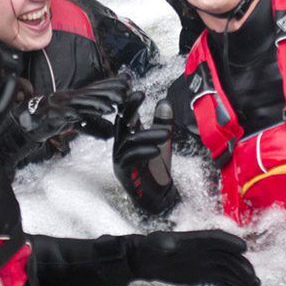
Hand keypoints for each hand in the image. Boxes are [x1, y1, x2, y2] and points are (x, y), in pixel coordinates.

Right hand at [0, 77, 127, 167]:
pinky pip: (58, 116)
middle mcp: (68, 98)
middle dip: (108, 92)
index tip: (127, 82)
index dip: (111, 85)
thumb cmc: (50, 120)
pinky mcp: (48, 116)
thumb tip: (111, 132)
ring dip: (92, 104)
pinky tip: (77, 117)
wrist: (25, 122)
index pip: (95, 90)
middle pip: (90, 94)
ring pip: (77, 104)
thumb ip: (92, 126)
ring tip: (108, 106)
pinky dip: (68, 116)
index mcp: (75, 97)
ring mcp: (58, 106)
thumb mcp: (75, 123)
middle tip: (125, 92)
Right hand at [113, 92, 179, 213]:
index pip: (126, 115)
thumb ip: (162, 123)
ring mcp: (119, 158)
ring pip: (129, 140)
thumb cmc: (156, 169)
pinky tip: (156, 150)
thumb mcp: (162, 142)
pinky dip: (143, 152)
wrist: (158, 196)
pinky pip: (130, 157)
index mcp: (128, 137)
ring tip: (166, 135)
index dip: (129, 102)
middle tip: (140, 95)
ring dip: (148, 135)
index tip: (137, 89)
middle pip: (121, 122)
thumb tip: (164, 102)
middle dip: (129, 108)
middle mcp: (120, 145)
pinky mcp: (123, 171)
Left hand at [128, 230, 259, 285]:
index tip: (242, 248)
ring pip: (228, 269)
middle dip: (240, 266)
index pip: (216, 238)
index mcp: (195, 239)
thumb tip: (168, 247)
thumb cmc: (150, 248)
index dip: (229, 242)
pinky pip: (222, 279)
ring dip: (241, 277)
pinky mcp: (204, 274)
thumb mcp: (154, 244)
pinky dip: (233, 285)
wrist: (146, 259)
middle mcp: (204, 250)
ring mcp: (205, 262)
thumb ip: (163, 245)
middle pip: (227, 256)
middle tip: (253, 278)